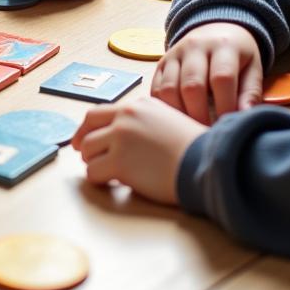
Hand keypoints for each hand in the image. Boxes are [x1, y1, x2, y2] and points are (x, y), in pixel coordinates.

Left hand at [71, 95, 205, 203]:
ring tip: (107, 173)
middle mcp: (126, 116)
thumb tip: (121, 136)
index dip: (88, 128)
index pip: (100, 112)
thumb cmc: (194, 150)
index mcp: (138, 104)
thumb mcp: (167, 121)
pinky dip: (99, 180)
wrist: (206, 164)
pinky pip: (93, 172)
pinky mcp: (119, 161)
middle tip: (85, 155)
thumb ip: (143, 123)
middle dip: (83, 142)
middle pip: (88, 126)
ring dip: (94, 163)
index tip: (84, 139)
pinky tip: (111, 184)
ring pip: (88, 150)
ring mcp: (120, 137)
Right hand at [151, 22, 263, 124]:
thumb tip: (243, 117)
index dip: (225, 106)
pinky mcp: (161, 63)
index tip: (228, 125)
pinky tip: (178, 119)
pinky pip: (156, 89)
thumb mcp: (253, 68)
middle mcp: (195, 46)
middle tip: (208, 132)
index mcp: (223, 46)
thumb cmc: (238, 56)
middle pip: (192, 85)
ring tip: (193, 128)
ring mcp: (174, 53)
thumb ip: (250, 93)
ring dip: (180, 115)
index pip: (221, 78)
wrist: (215, 29)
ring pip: (170, 89)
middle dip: (200, 115)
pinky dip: (165, 109)